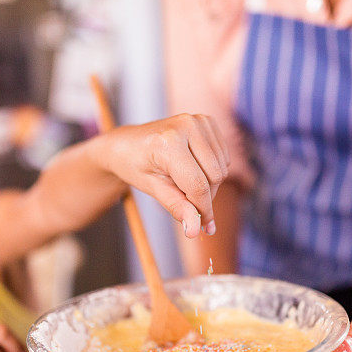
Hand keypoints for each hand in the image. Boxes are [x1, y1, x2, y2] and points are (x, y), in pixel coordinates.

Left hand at [94, 114, 228, 237]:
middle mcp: (186, 126)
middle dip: (204, 196)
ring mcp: (198, 120)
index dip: (204, 210)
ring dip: (209, 183)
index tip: (205, 228)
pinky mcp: (206, 120)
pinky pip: (223, 157)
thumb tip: (194, 231)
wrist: (127, 142)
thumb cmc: (135, 165)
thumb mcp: (152, 188)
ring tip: (184, 181)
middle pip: (214, 177)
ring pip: (221, 169)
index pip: (198, 185)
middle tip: (185, 200)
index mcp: (168, 143)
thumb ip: (176, 207)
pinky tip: (193, 167)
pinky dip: (212, 169)